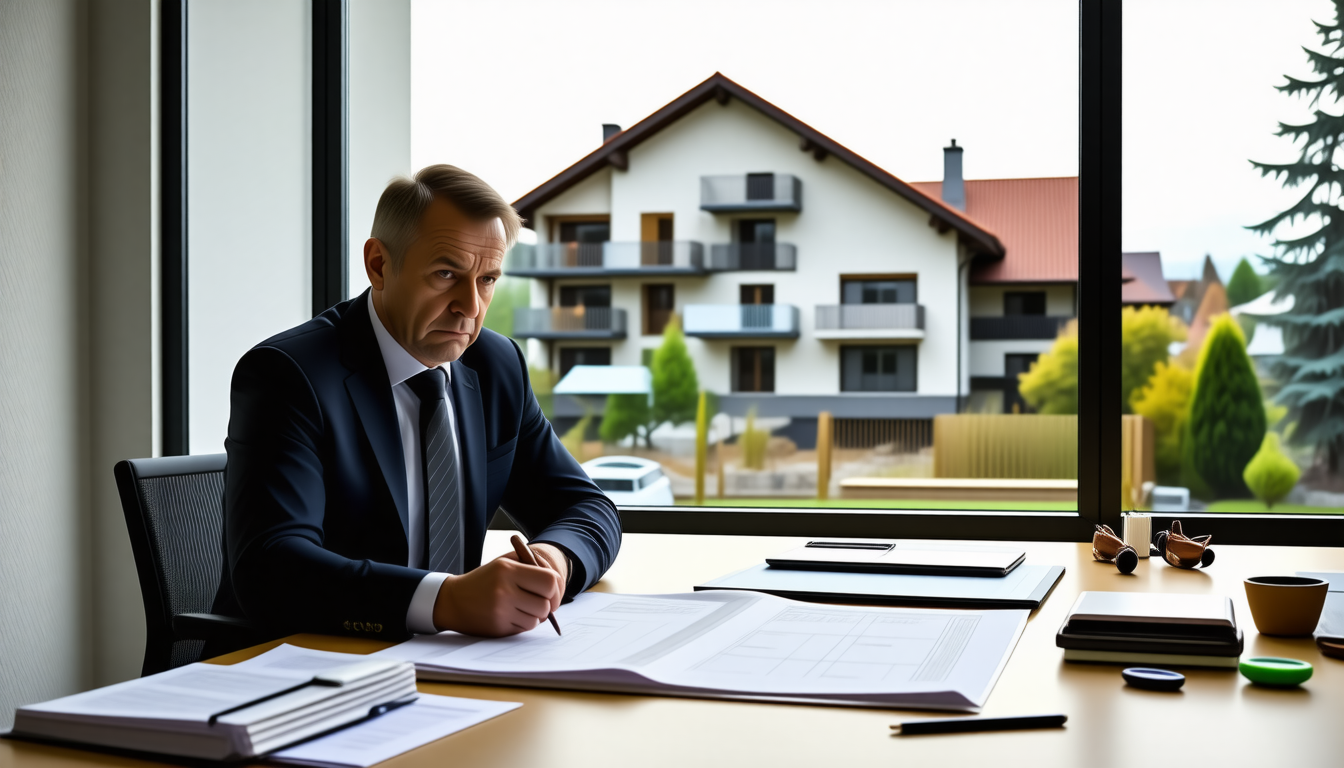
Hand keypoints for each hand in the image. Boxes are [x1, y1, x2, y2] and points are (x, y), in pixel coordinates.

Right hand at [431, 550, 563, 636]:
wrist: (453, 600)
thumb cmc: (484, 580)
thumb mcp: (504, 563)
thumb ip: (530, 564)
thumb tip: (558, 582)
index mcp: (508, 570)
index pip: (549, 581)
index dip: (556, 588)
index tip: (552, 592)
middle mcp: (504, 590)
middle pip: (546, 604)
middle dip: (548, 605)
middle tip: (541, 602)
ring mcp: (501, 610)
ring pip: (537, 619)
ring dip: (535, 616)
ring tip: (522, 607)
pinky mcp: (498, 627)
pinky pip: (525, 628)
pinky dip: (524, 623)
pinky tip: (513, 615)